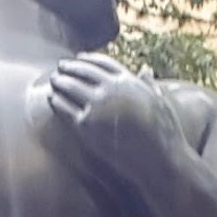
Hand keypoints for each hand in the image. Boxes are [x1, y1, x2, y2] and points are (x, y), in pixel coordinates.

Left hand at [41, 52, 174, 179]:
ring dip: (60, 82)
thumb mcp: (159, 101)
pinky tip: (52, 99)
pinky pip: (65, 109)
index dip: (87, 59)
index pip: (102, 62)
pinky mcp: (87, 126)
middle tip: (60, 67)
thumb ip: (149, 83)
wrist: (158, 159)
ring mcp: (97, 107)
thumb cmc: (164, 132)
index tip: (78, 57)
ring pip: (70, 87)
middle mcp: (111, 89)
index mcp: (128, 81)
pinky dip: (57, 101)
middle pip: (83, 72)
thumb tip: (145, 69)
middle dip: (70, 68)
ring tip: (54, 80)